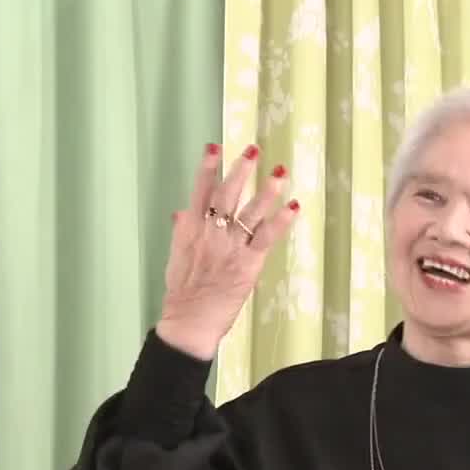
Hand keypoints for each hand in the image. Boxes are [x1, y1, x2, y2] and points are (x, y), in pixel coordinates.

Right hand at [157, 143, 299, 359]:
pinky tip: (293, 206)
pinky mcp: (247, 264)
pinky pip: (266, 238)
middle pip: (226, 196)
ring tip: (280, 171)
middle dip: (240, 171)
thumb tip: (181, 211)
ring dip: (266, 191)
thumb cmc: (182, 294)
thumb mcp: (176, 258)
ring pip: (250, 213)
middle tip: (253, 149)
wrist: (189, 322)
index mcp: (190, 230)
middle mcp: (210, 234)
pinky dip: (281, 221)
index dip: (207, 168)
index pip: (199, 192)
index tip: (214, 146)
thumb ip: (182, 232)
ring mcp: (230, 248)